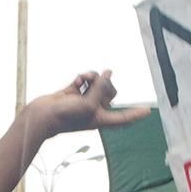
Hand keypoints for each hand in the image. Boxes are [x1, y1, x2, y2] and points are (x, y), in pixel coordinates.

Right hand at [26, 71, 149, 139]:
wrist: (42, 116)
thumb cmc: (66, 117)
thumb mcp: (89, 105)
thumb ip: (101, 88)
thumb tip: (108, 73)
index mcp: (101, 119)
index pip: (124, 117)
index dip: (135, 114)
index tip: (148, 110)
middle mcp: (94, 110)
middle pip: (111, 92)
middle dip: (106, 85)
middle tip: (96, 84)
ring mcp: (83, 100)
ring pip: (98, 83)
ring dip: (95, 78)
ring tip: (86, 78)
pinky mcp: (72, 92)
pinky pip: (85, 79)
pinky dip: (84, 76)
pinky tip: (80, 78)